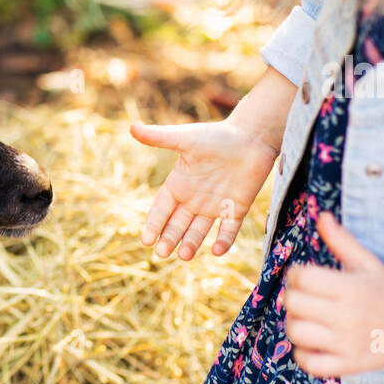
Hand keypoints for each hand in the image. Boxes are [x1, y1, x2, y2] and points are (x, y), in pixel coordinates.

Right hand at [131, 118, 277, 259]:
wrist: (252, 136)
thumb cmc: (217, 135)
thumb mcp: (185, 138)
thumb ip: (159, 137)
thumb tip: (132, 127)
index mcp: (178, 185)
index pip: (161, 210)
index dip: (153, 225)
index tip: (146, 240)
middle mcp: (193, 199)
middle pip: (177, 225)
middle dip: (169, 239)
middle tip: (162, 253)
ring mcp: (214, 206)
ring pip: (199, 231)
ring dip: (191, 244)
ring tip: (184, 255)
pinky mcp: (236, 209)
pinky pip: (228, 229)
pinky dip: (224, 240)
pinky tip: (217, 251)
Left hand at [284, 214, 383, 376]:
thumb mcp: (366, 263)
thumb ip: (341, 241)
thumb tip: (321, 216)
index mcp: (350, 288)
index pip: (301, 277)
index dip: (296, 274)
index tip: (305, 277)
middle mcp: (347, 316)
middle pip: (293, 303)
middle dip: (294, 297)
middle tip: (306, 298)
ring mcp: (346, 343)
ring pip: (296, 332)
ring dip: (296, 324)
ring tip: (308, 320)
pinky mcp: (346, 365)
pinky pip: (308, 362)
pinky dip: (304, 354)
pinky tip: (313, 342)